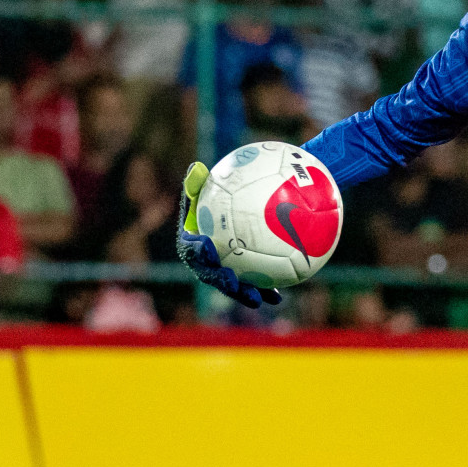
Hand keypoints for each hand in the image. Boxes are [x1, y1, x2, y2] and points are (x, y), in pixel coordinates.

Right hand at [175, 161, 281, 308]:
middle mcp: (206, 258)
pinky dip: (265, 290)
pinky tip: (278, 297)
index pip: (189, 246)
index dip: (194, 250)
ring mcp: (225, 268)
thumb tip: (195, 168)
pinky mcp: (244, 274)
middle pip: (208, 272)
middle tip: (231, 280)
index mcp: (193, 238)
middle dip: (218, 279)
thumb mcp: (215, 183)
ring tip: (258, 298)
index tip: (206, 246)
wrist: (246, 203)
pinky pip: (253, 283)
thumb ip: (202, 181)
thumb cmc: (227, 191)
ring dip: (242, 292)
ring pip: (231, 284)